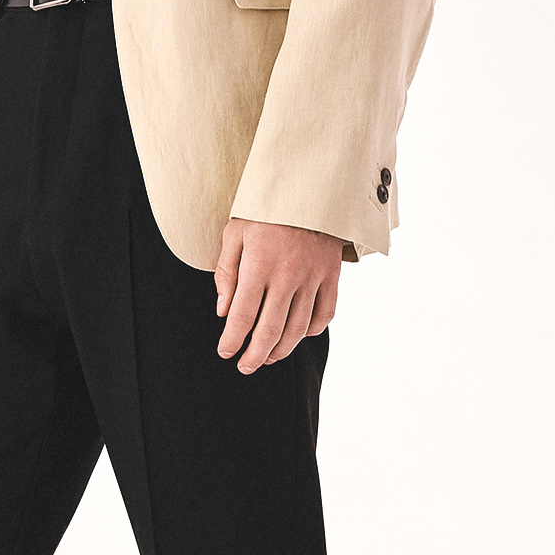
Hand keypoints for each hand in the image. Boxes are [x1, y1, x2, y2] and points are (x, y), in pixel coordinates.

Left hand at [213, 219, 344, 372]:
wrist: (310, 188)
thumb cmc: (266, 210)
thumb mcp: (235, 233)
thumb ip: (226, 273)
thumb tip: (223, 310)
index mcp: (259, 264)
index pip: (243, 316)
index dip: (232, 340)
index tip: (225, 352)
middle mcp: (288, 275)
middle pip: (270, 330)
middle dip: (254, 355)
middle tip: (245, 366)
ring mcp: (313, 277)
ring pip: (298, 328)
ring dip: (281, 349)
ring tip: (268, 357)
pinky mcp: (332, 275)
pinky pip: (325, 314)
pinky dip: (312, 331)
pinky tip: (298, 335)